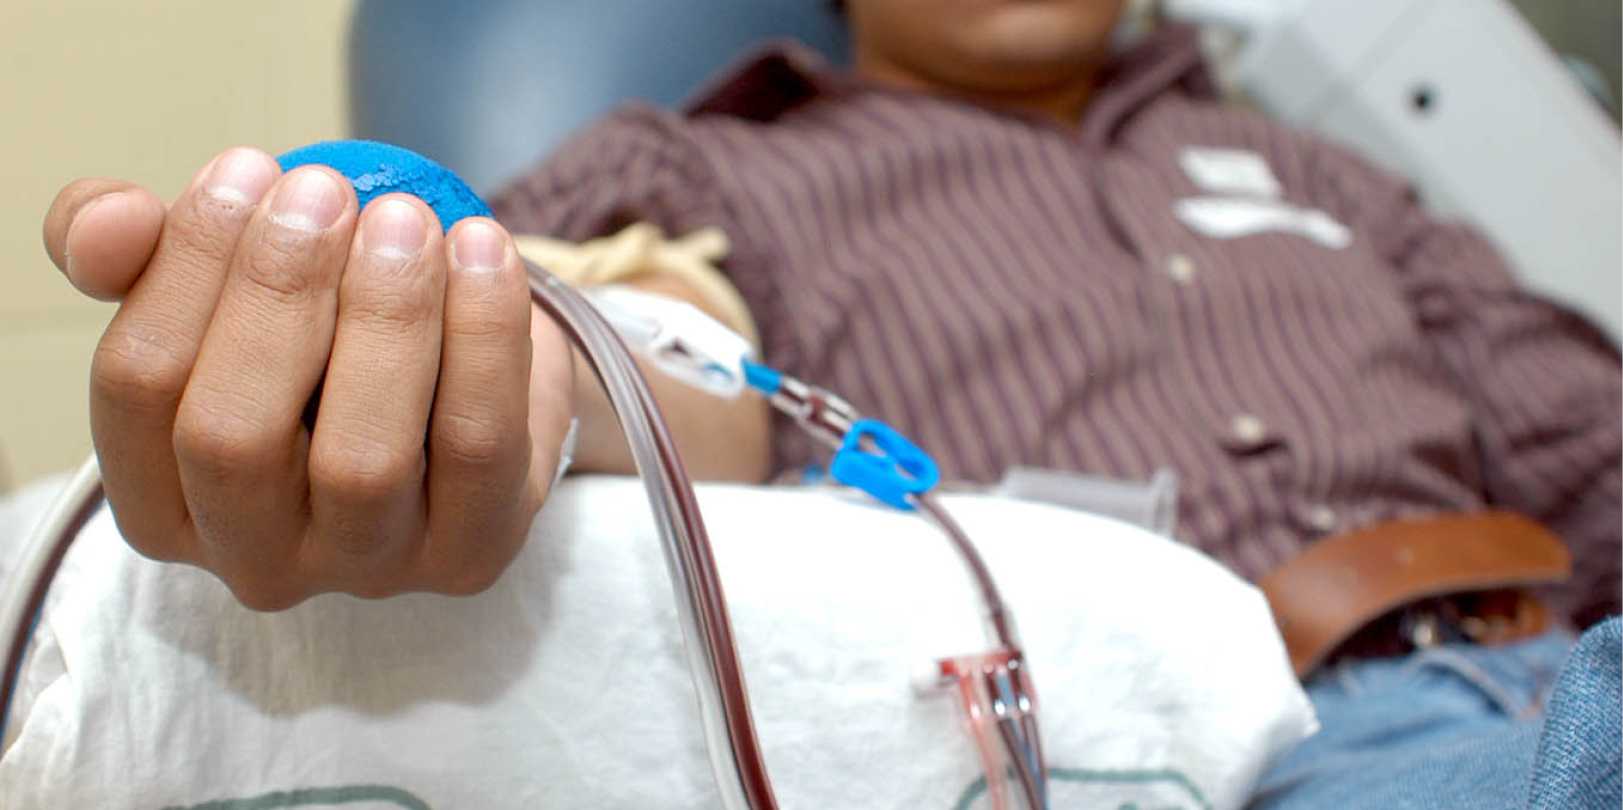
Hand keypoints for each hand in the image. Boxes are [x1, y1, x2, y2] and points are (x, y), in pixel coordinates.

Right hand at [41, 147, 574, 608]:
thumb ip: (137, 249)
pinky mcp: (474, 551)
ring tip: (403, 219)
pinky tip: (480, 247)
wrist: (465, 380)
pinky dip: (483, 334)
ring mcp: (369, 569)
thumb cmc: (320, 337)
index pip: (138, 385)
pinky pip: (478, 444)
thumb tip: (109, 223)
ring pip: (362, 460)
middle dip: (278, 294)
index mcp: (164, 501)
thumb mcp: (222, 286)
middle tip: (325, 192)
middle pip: (233, 436)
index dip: (187, 266)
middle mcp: (255, 557)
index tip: (249, 168)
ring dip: (384, 316)